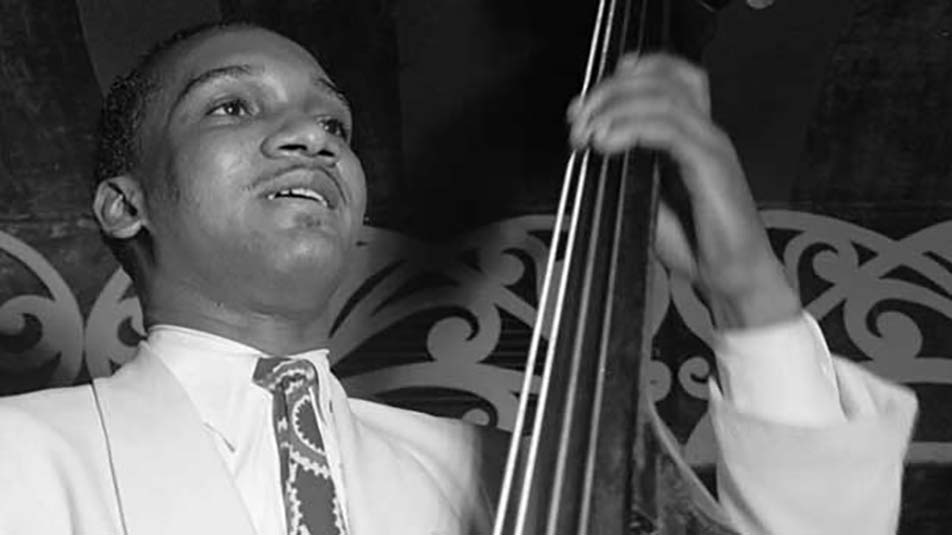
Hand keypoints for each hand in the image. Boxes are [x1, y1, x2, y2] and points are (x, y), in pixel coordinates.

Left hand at [566, 53, 799, 328]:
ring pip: (662, 100)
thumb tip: (591, 147)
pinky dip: (631, 129)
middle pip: (660, 81)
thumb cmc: (694, 242)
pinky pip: (669, 131)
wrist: (732, 275)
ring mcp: (710, 145)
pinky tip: (606, 143)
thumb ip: (628, 169)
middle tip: (576, 117)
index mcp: (692, 134)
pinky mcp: (712, 165)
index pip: (671, 77)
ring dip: (614, 109)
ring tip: (587, 134)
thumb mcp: (648, 198)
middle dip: (609, 91)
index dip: (631, 72)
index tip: (588, 97)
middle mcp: (704, 131)